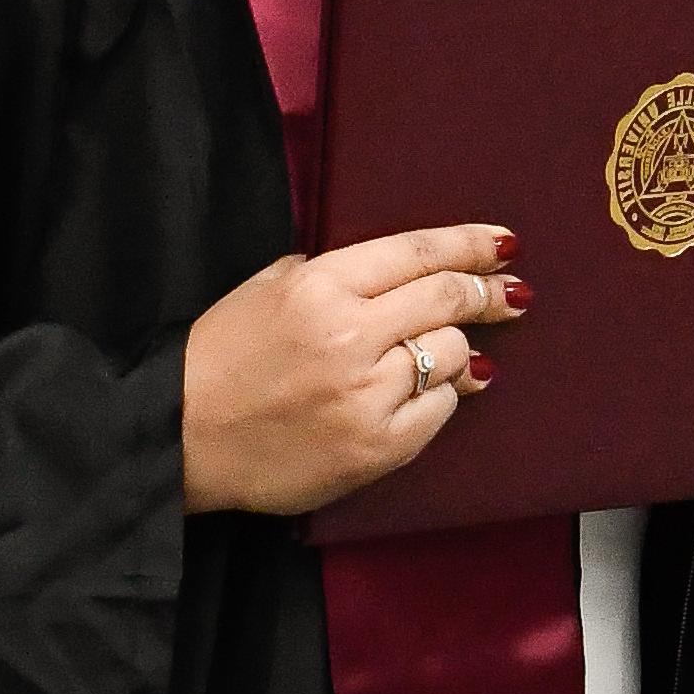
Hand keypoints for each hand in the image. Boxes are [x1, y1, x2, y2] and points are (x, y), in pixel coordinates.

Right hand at [180, 226, 526, 514]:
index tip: (505, 244)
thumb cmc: (222, 357)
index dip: (470, 245)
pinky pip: (438, 412)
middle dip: (488, 294)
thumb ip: (333, 271)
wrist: (183, 439)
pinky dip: (440, 398)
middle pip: (447, 301)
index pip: (417, 253)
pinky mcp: (375, 450)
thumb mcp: (269, 286)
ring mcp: (365, 397)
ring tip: (444, 352)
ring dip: (456, 350)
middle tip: (510, 294)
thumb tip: (405, 273)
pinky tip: (425, 393)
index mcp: (320, 287)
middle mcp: (349, 337)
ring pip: (451, 356)